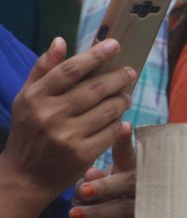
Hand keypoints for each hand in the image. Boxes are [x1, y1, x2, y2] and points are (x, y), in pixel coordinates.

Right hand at [0, 38, 133, 200]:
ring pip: (108, 110)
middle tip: (130, 73)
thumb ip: (44, 69)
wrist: (25, 176)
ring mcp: (67, 136)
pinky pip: (111, 131)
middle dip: (119, 78)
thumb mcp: (27, 98)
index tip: (114, 45)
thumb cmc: (29, 131)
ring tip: (126, 96)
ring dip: (122, 100)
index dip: (96, 56)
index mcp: (35, 97)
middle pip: (96, 89)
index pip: (70, 70)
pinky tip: (119, 118)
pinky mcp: (82, 154)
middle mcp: (50, 115)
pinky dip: (119, 123)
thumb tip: (61, 41)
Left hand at [72, 126, 135, 217]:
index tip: (124, 127)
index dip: (125, 141)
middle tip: (84, 191)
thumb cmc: (110, 198)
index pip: (127, 154)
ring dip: (100, 212)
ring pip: (126, 208)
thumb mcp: (97, 187)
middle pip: (129, 182)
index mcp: (131, 170)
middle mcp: (143, 186)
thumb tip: (91, 174)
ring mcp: (147, 208)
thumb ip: (91, 181)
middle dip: (105, 187)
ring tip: (74, 215)